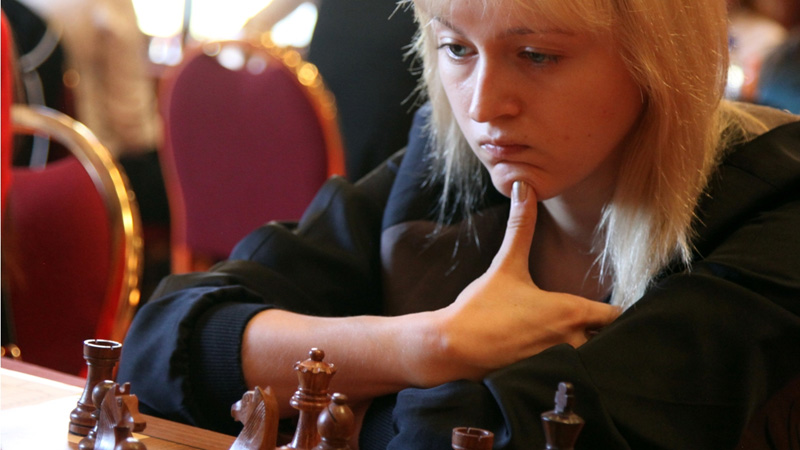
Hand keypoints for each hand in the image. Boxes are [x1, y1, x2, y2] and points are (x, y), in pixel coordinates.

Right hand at [425, 181, 620, 383]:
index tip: (615, 307)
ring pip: (590, 359)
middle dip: (605, 334)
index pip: (615, 316)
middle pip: (607, 341)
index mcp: (570, 312)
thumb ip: (520, 226)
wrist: (452, 347)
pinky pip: (569, 374)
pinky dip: (570, 367)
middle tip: (598, 325)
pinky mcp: (543, 378)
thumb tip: (524, 185)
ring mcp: (558, 363)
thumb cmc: (481, 307)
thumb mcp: (506, 265)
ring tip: (576, 340)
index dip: (618, 312)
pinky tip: (554, 359)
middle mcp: (572, 340)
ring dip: (588, 351)